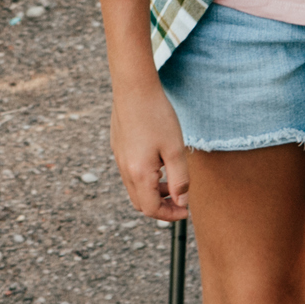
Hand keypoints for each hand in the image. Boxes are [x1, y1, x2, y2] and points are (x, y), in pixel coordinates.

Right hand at [110, 83, 192, 221]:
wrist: (134, 88)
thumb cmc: (157, 116)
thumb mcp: (175, 150)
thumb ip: (179, 180)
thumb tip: (181, 202)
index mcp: (139, 174)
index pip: (151, 209)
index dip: (170, 215)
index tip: (186, 210)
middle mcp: (125, 170)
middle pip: (140, 203)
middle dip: (161, 207)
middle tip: (180, 200)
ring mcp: (119, 159)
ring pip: (134, 188)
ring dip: (153, 192)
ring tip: (171, 180)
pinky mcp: (118, 148)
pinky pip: (130, 173)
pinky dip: (145, 179)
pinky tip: (159, 162)